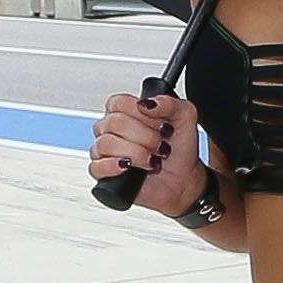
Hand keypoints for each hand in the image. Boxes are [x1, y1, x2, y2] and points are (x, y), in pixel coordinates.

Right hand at [88, 90, 205, 214]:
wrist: (184, 180)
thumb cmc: (179, 149)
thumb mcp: (185, 117)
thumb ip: (169, 103)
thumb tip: (148, 103)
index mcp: (126, 112)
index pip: (118, 102)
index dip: (140, 113)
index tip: (159, 123)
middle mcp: (112, 130)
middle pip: (113, 123)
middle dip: (145, 136)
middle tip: (160, 145)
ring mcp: (105, 151)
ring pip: (106, 144)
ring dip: (136, 153)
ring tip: (152, 160)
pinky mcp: (103, 173)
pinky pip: (96, 167)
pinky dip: (114, 166)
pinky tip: (130, 167)